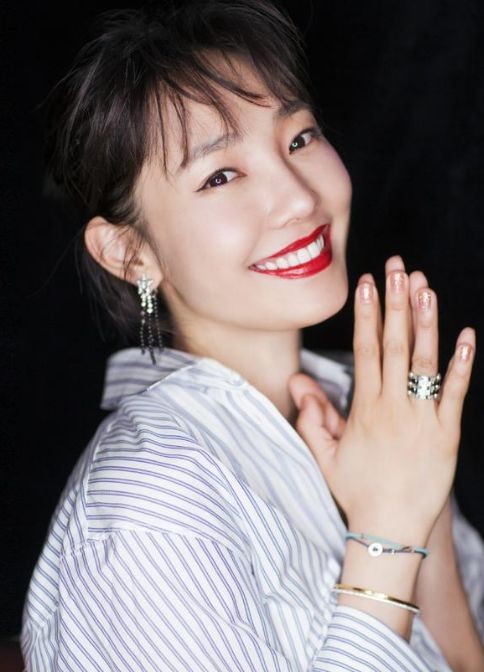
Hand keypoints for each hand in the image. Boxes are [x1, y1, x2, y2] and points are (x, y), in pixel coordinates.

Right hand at [289, 256, 474, 541]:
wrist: (390, 530)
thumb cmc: (356, 492)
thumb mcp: (324, 455)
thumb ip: (312, 415)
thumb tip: (299, 380)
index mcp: (365, 409)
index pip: (365, 351)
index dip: (367, 315)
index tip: (367, 284)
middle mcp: (394, 407)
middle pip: (395, 346)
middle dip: (396, 303)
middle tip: (397, 268)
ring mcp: (423, 419)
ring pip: (425, 362)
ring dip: (426, 322)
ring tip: (426, 287)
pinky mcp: (448, 434)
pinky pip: (456, 393)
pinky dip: (462, 364)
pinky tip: (466, 336)